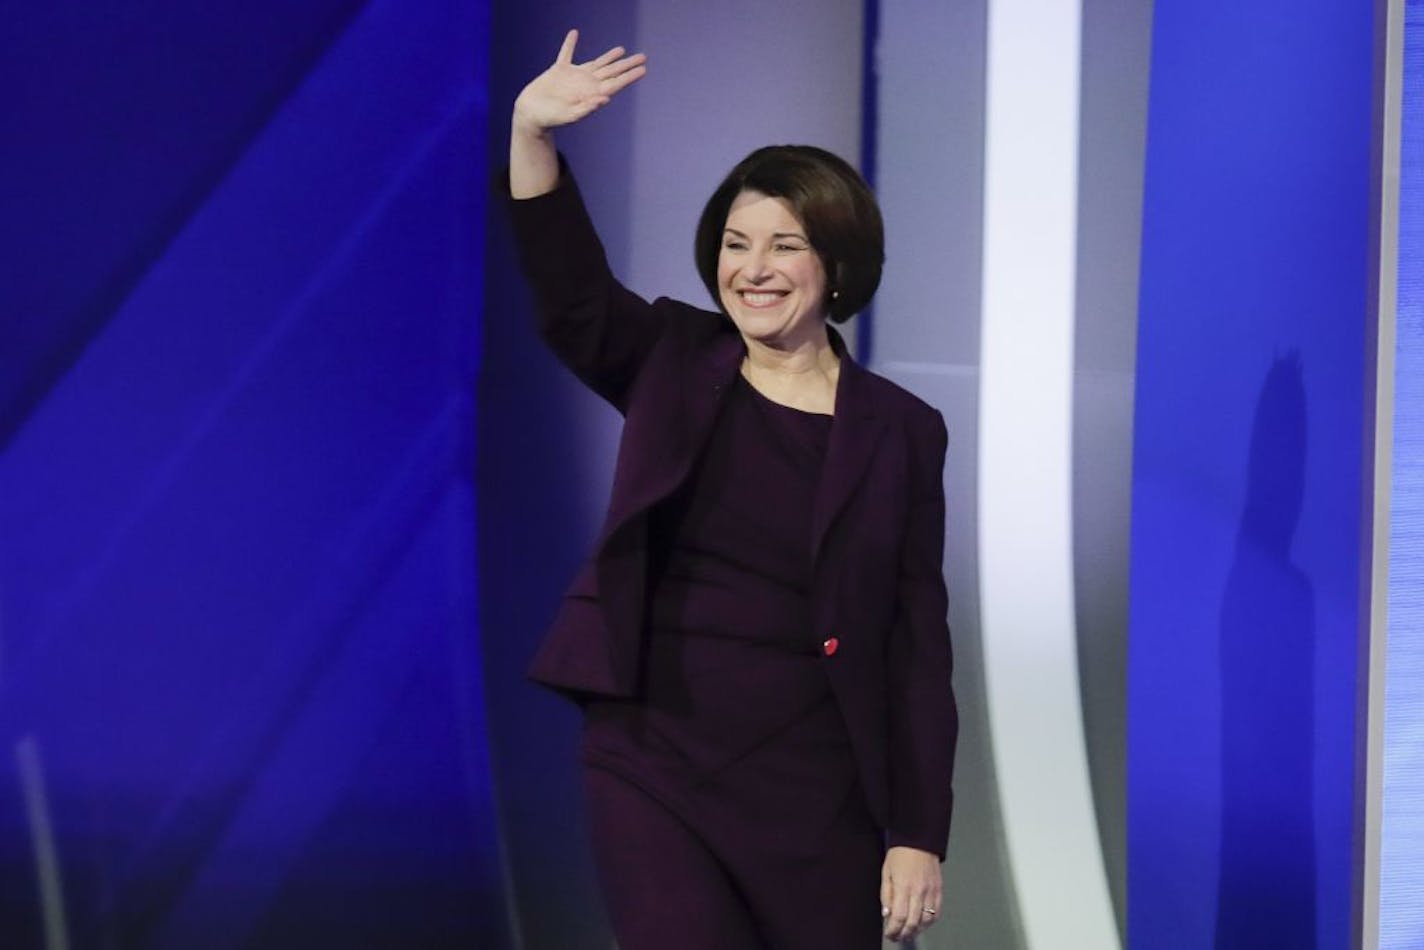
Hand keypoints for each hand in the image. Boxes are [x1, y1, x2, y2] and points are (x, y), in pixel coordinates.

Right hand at [513, 29, 646, 136]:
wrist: (531, 115)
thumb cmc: (550, 119)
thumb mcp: (569, 115)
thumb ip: (587, 108)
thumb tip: (606, 98)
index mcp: (591, 94)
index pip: (616, 82)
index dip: (629, 75)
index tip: (643, 69)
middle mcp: (586, 84)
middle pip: (611, 71)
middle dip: (627, 64)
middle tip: (642, 57)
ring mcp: (573, 76)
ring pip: (596, 63)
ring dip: (609, 56)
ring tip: (621, 49)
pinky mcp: (558, 70)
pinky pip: (565, 54)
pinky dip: (569, 44)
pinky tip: (574, 34)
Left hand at [881, 846, 942, 942]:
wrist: (919, 840)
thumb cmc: (901, 854)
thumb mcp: (886, 872)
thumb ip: (886, 895)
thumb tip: (887, 914)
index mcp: (903, 886)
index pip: (898, 917)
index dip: (893, 930)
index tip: (889, 934)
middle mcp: (919, 891)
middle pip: (912, 923)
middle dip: (903, 934)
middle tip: (897, 937)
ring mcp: (931, 891)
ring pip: (926, 921)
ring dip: (916, 930)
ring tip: (908, 932)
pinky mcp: (939, 890)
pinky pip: (936, 912)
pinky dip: (929, 922)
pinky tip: (922, 923)